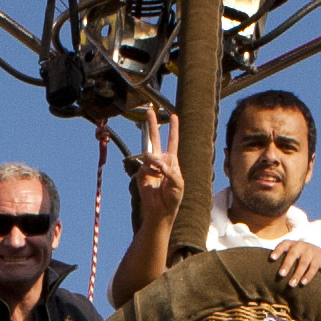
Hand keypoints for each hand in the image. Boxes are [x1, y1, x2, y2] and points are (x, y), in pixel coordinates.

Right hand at [120, 107, 181, 233]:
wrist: (160, 210)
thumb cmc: (173, 198)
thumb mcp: (179, 183)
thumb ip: (171, 170)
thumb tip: (158, 162)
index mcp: (172, 161)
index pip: (173, 141)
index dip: (173, 129)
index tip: (173, 116)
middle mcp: (160, 161)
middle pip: (155, 138)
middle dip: (153, 124)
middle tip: (149, 110)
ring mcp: (150, 166)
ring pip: (150, 154)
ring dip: (156, 163)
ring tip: (160, 174)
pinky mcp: (141, 173)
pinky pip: (145, 166)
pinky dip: (151, 172)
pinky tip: (154, 180)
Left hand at [268, 234, 320, 290]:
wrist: (318, 253)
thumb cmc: (297, 255)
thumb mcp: (290, 252)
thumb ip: (280, 258)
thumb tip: (262, 271)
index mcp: (290, 244)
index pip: (283, 245)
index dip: (277, 251)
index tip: (271, 258)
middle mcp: (299, 246)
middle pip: (292, 255)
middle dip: (287, 265)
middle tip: (281, 274)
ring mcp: (309, 252)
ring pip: (303, 263)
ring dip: (297, 274)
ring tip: (291, 284)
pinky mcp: (317, 260)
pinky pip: (312, 269)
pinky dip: (308, 276)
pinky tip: (303, 283)